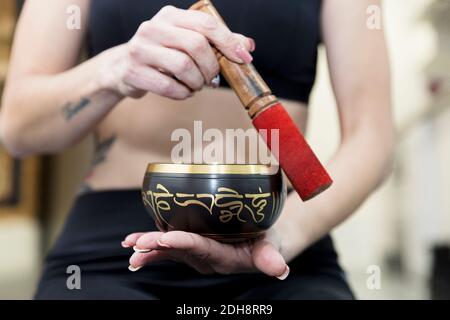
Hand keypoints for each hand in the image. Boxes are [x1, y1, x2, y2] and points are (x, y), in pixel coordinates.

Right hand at [99, 5, 254, 99]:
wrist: (123, 67)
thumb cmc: (163, 54)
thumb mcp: (188, 41)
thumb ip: (217, 42)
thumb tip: (248, 46)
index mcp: (171, 15)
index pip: (206, 24)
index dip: (229, 42)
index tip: (243, 59)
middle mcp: (153, 27)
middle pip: (196, 45)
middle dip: (211, 67)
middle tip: (212, 78)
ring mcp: (140, 48)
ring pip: (183, 66)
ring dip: (197, 82)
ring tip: (196, 85)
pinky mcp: (133, 71)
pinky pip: (169, 86)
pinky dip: (183, 93)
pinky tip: (184, 91)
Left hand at [122, 228, 289, 279]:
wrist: (263, 244)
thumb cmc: (267, 241)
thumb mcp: (272, 247)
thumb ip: (271, 257)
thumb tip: (281, 269)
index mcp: (223, 257)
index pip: (200, 248)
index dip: (182, 242)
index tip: (165, 238)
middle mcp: (206, 259)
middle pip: (179, 251)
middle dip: (157, 246)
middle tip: (137, 244)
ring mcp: (197, 255)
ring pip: (170, 251)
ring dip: (149, 248)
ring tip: (130, 246)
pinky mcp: (192, 249)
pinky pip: (169, 250)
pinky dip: (151, 248)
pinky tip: (133, 246)